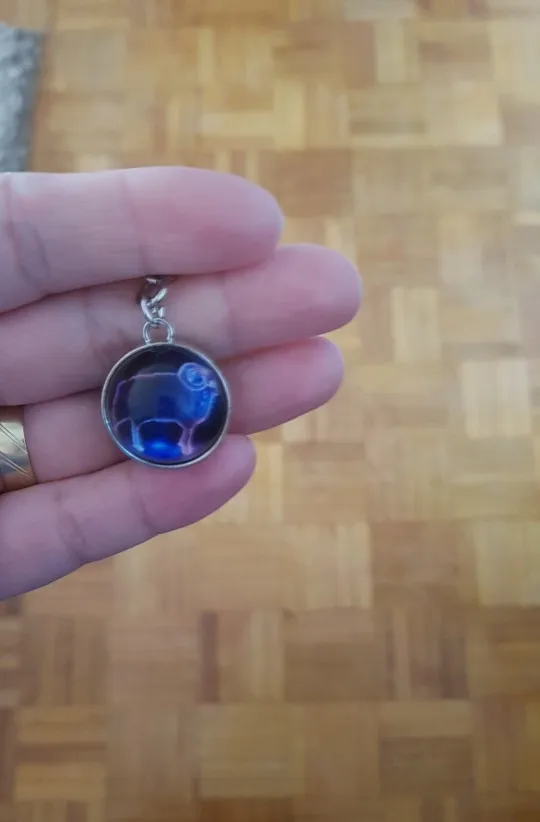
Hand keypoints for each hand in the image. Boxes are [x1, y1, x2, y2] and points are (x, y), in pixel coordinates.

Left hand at [0, 168, 360, 598]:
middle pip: (96, 341)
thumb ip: (36, 231)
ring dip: (206, 409)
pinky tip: (232, 468)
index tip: (263, 224)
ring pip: (94, 437)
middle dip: (218, 317)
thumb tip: (210, 212)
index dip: (154, 229)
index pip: (45, 245)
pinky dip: (143, 507)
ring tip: (315, 375)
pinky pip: (58, 536)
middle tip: (332, 296)